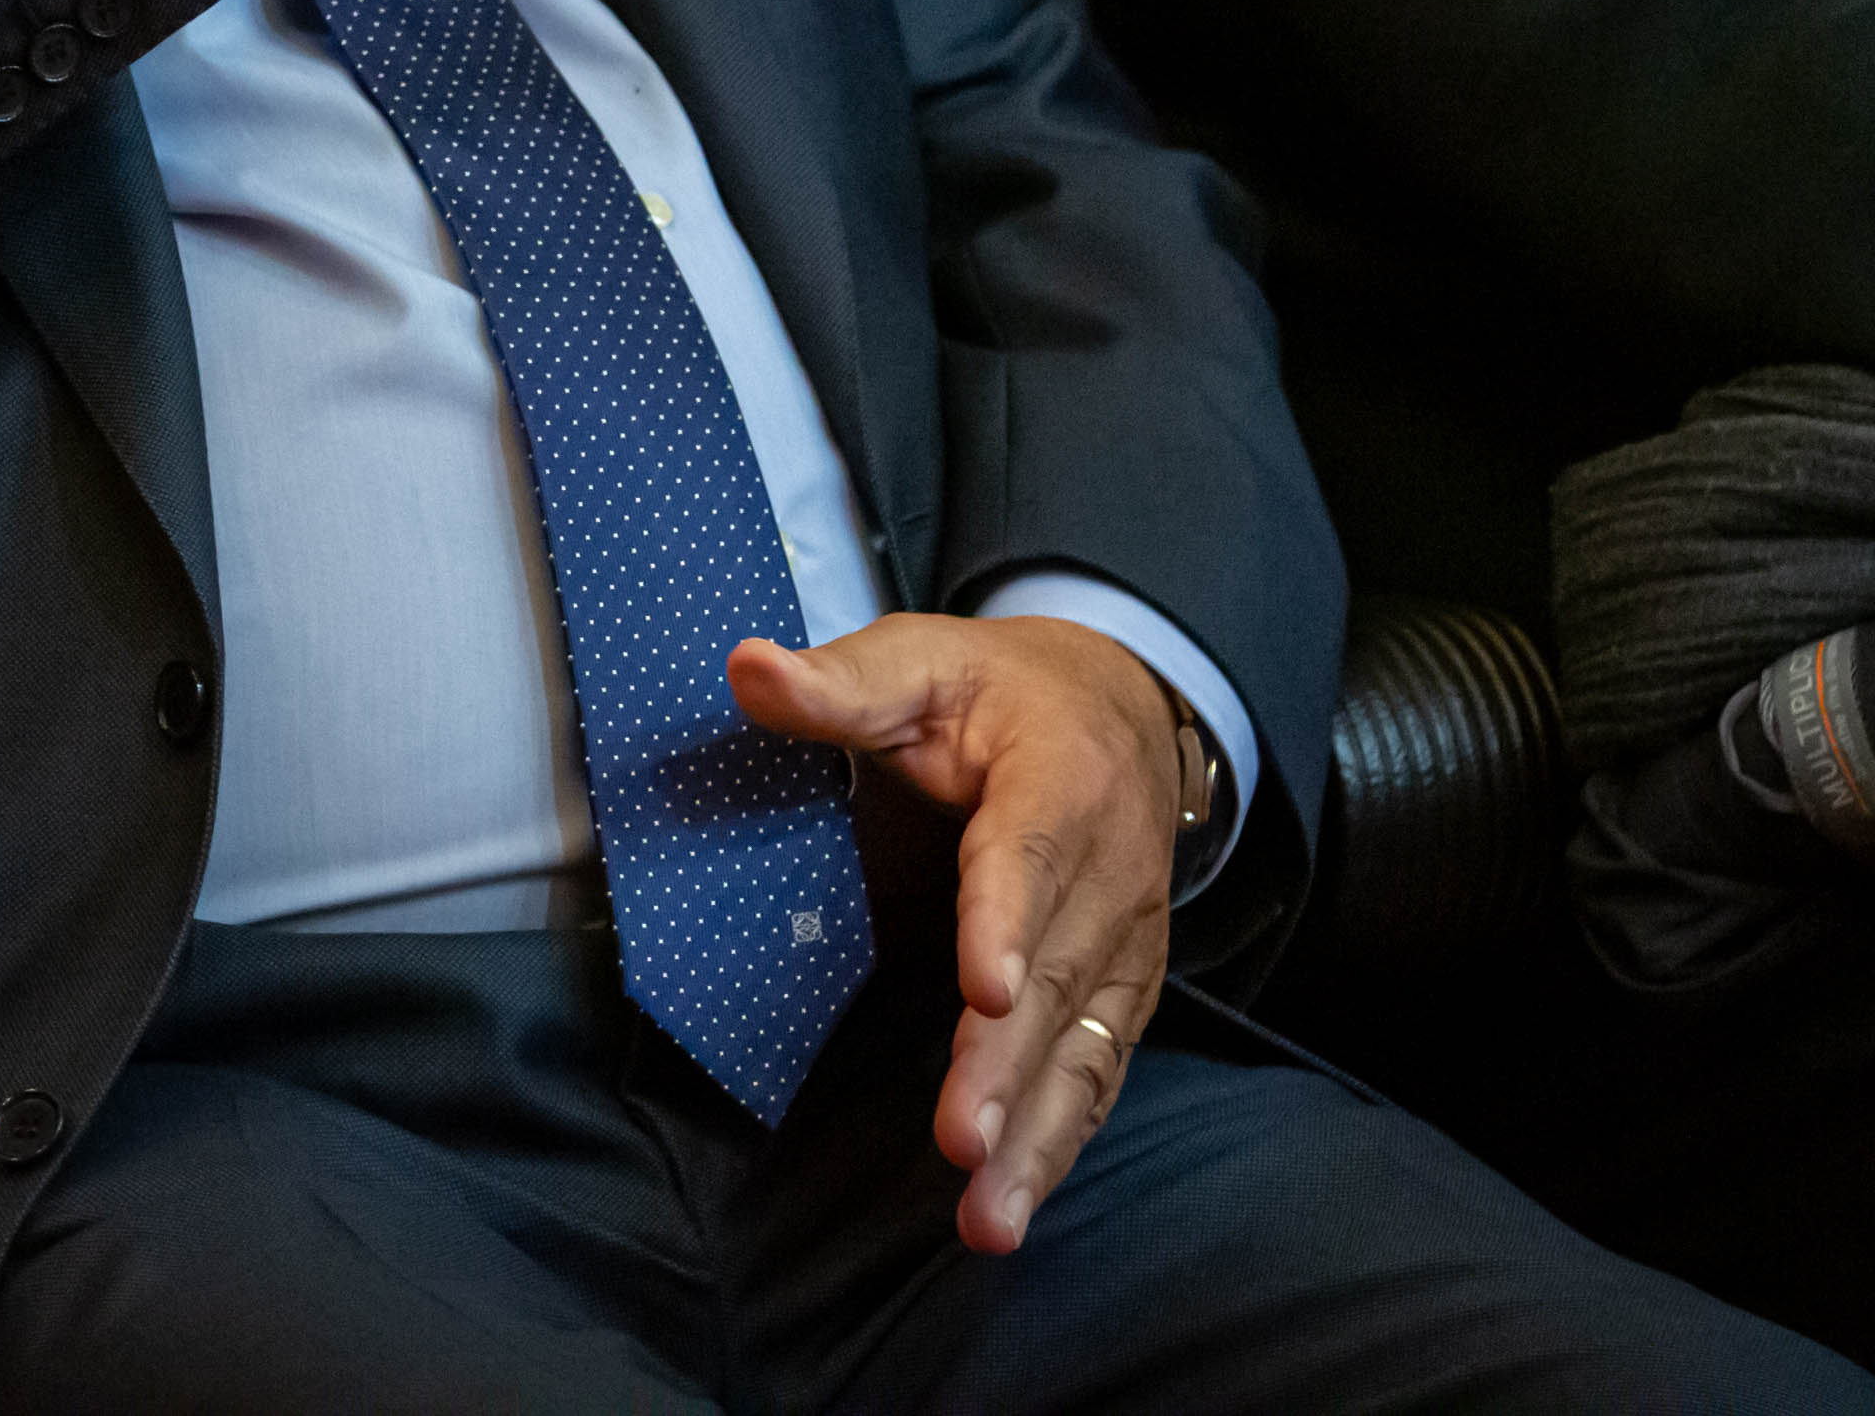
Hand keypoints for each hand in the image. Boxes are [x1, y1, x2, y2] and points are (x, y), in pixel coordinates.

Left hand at [731, 614, 1187, 1250]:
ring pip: (1086, 1046)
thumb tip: (748, 670)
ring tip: (989, 1215)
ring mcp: (1125, 940)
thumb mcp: (924, 660)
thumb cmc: (1002, 693)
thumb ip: (843, 683)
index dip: (1006, 923)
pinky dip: (1060, 1144)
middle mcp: (1109, 870)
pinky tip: (1012, 1206)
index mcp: (1059, 777)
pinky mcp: (1123, 990)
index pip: (1029, 856)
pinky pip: (1098, 1073)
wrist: (1127, 707)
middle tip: (963, 1142)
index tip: (983, 993)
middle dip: (1010, 1069)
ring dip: (1039, 1135)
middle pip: (1057, 977)